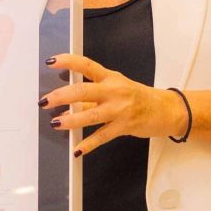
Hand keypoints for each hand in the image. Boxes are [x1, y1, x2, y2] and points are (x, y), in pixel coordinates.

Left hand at [42, 53, 185, 155]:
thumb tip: (67, 107)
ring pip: (92, 114)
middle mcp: (114, 91)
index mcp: (110, 77)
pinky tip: (77, 149)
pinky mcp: (124, 126)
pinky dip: (89, 144)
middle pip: (84, 90)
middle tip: (45, 101)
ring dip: (71, 120)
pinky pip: (103, 136)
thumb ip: (91, 98)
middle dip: (61, 96)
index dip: (68, 61)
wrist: (165, 109)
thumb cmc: (138, 98)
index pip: (86, 65)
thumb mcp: (115, 90)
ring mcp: (120, 109)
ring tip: (56, 123)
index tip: (51, 61)